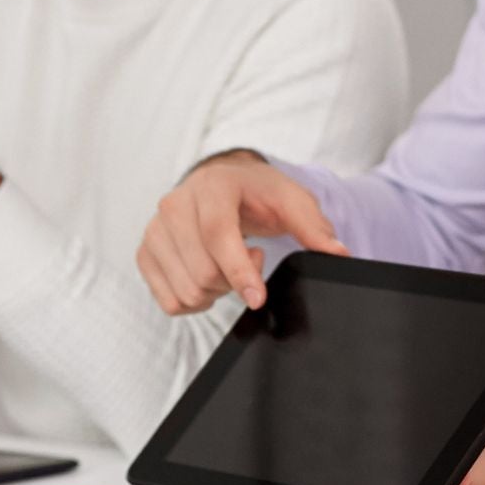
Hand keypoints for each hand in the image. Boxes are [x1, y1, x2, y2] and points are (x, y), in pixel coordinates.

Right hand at [136, 151, 348, 314]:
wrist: (224, 183)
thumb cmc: (257, 193)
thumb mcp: (292, 200)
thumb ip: (314, 227)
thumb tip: (338, 253)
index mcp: (211, 186)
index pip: (217, 234)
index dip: (238, 271)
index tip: (258, 297)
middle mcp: (175, 204)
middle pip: (202, 271)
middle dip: (234, 280)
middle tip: (253, 261)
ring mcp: (154, 229)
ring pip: (186, 290)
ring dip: (216, 291)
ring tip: (230, 266)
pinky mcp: (145, 252)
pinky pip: (170, 301)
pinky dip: (195, 301)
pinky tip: (210, 277)